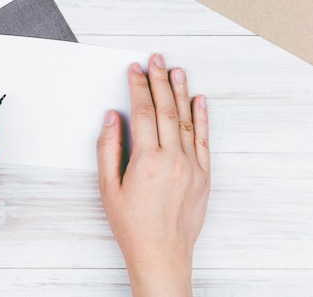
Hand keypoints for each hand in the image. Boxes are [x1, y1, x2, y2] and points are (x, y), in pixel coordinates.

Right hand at [96, 54, 209, 296]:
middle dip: (159, 81)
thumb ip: (108, 149)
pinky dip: (202, 118)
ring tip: (177, 70)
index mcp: (147, 161)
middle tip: (156, 59)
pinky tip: (199, 100)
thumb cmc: (131, 224)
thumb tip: (112, 118)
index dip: (138, 87)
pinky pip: (204, 140)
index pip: (143, 112)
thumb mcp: (108, 188)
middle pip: (166, 110)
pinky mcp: (204, 176)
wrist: (161, 254)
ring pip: (186, 120)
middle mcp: (173, 160)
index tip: (134, 70)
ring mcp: (192, 166)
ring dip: (181, 92)